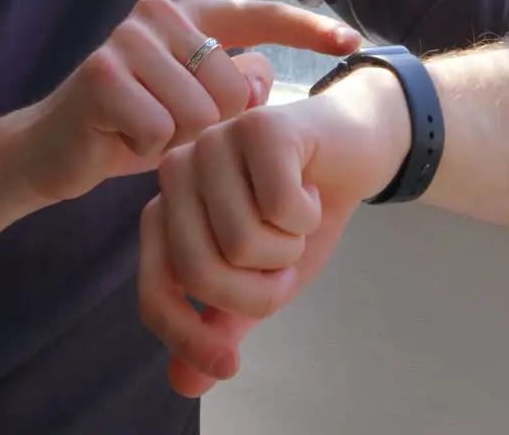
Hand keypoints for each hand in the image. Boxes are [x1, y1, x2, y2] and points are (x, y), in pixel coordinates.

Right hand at [21, 0, 360, 202]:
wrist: (55, 148)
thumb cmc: (134, 126)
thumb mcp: (194, 104)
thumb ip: (234, 84)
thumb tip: (266, 77)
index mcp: (188, 12)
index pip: (261, 14)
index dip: (309, 29)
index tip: (352, 41)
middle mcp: (159, 13)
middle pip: (236, 89)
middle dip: (213, 127)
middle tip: (169, 127)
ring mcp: (128, 39)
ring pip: (202, 115)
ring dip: (180, 142)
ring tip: (146, 132)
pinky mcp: (103, 74)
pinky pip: (164, 132)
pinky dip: (150, 150)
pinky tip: (124, 139)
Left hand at [138, 66, 411, 396]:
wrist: (352, 154)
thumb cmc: (296, 217)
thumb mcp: (260, 281)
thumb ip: (220, 324)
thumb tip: (185, 383)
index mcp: (164, 214)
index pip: (157, 292)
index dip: (188, 337)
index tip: (230, 368)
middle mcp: (175, 174)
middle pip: (200, 272)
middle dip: (259, 288)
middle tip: (284, 259)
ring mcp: (211, 143)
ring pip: (243, 241)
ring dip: (289, 246)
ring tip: (297, 217)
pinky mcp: (257, 126)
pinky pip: (280, 206)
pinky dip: (309, 215)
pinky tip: (311, 188)